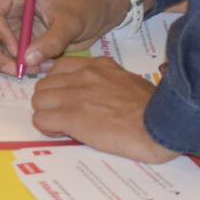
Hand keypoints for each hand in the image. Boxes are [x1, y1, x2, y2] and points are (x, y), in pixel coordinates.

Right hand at [0, 0, 122, 75]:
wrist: (96, 15)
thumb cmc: (84, 8)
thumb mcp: (70, 23)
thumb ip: (51, 41)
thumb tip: (27, 59)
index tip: (19, 50)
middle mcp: (8, 10)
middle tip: (18, 70)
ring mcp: (12, 26)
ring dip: (10, 64)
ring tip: (37, 69)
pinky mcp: (20, 41)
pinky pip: (10, 58)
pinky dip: (23, 66)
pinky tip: (43, 67)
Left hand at [30, 57, 180, 162]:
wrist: (160, 126)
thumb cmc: (154, 110)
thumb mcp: (130, 82)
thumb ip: (110, 82)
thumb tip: (101, 94)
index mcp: (99, 66)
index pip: (60, 67)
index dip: (59, 86)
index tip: (68, 99)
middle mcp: (84, 75)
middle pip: (45, 84)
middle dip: (50, 101)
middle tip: (64, 116)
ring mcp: (76, 95)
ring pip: (39, 100)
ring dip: (47, 114)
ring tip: (64, 126)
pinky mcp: (71, 117)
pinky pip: (40, 119)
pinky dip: (48, 128)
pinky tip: (64, 134)